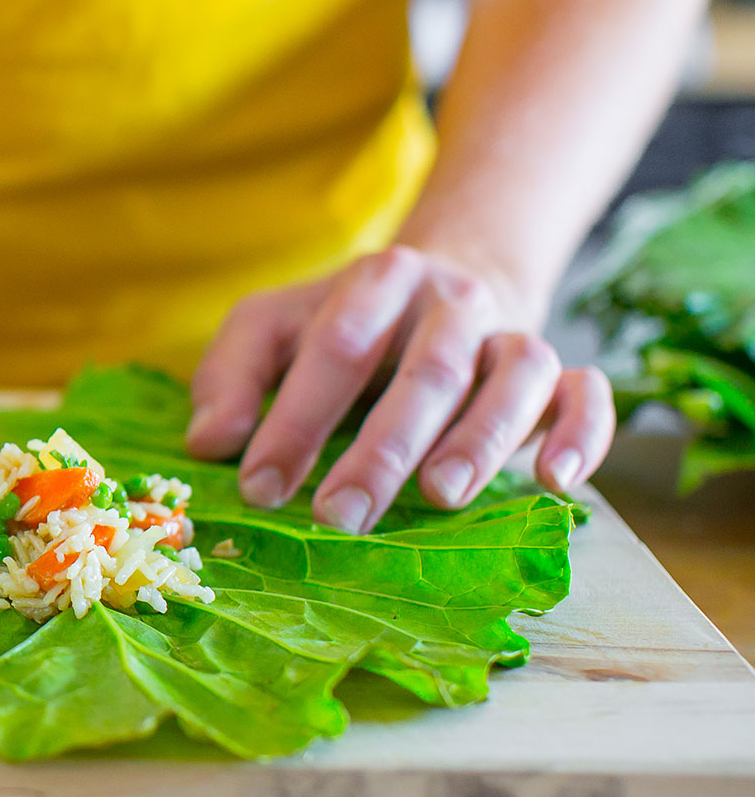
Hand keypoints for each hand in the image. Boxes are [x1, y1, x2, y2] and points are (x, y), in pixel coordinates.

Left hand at [184, 246, 613, 532]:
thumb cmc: (341, 327)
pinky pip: (588, 395)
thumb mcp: (272, 329)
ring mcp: (511, 334)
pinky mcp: (560, 372)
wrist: (442, 288)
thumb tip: (209, 442)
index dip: (296, 418)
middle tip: (339, 516)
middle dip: (381, 449)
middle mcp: (453, 301)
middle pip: (427, 370)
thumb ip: (230, 376)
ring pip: (517, 376)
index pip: (337, 345)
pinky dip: (582, 434)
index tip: (261, 486)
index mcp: (377, 280)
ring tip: (440, 496)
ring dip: (481, 439)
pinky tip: (555, 481)